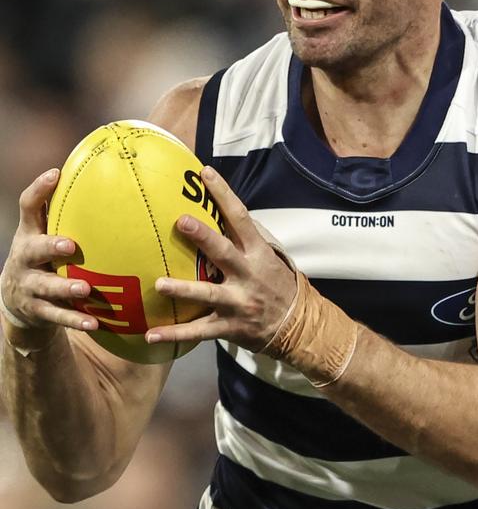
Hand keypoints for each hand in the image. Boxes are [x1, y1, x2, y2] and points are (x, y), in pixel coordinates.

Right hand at [0, 169, 96, 332]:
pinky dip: (74, 319)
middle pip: (32, 249)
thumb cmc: (43, 256)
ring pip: (44, 287)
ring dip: (64, 287)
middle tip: (70, 245)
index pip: (28, 206)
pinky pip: (56, 315)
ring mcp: (27, 285)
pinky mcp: (35, 310)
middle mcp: (24, 257)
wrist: (17, 298)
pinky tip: (93, 322)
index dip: (39, 189)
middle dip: (50, 246)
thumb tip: (104, 178)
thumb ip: (64, 211)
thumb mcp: (44, 232)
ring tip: (85, 288)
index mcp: (29, 233)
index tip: (55, 174)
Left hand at [148, 166, 296, 350]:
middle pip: (224, 252)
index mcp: (257, 253)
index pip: (241, 217)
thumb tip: (216, 212)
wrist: (297, 325)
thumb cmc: (276, 284)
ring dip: (184, 289)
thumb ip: (244, 239)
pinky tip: (151, 334)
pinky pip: (199, 331)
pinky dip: (175, 334)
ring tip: (159, 284)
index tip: (205, 173)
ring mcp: (238, 301)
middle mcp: (248, 274)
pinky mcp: (229, 326)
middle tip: (181, 222)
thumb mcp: (268, 257)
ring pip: (209, 294)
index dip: (224, 194)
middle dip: (203, 237)